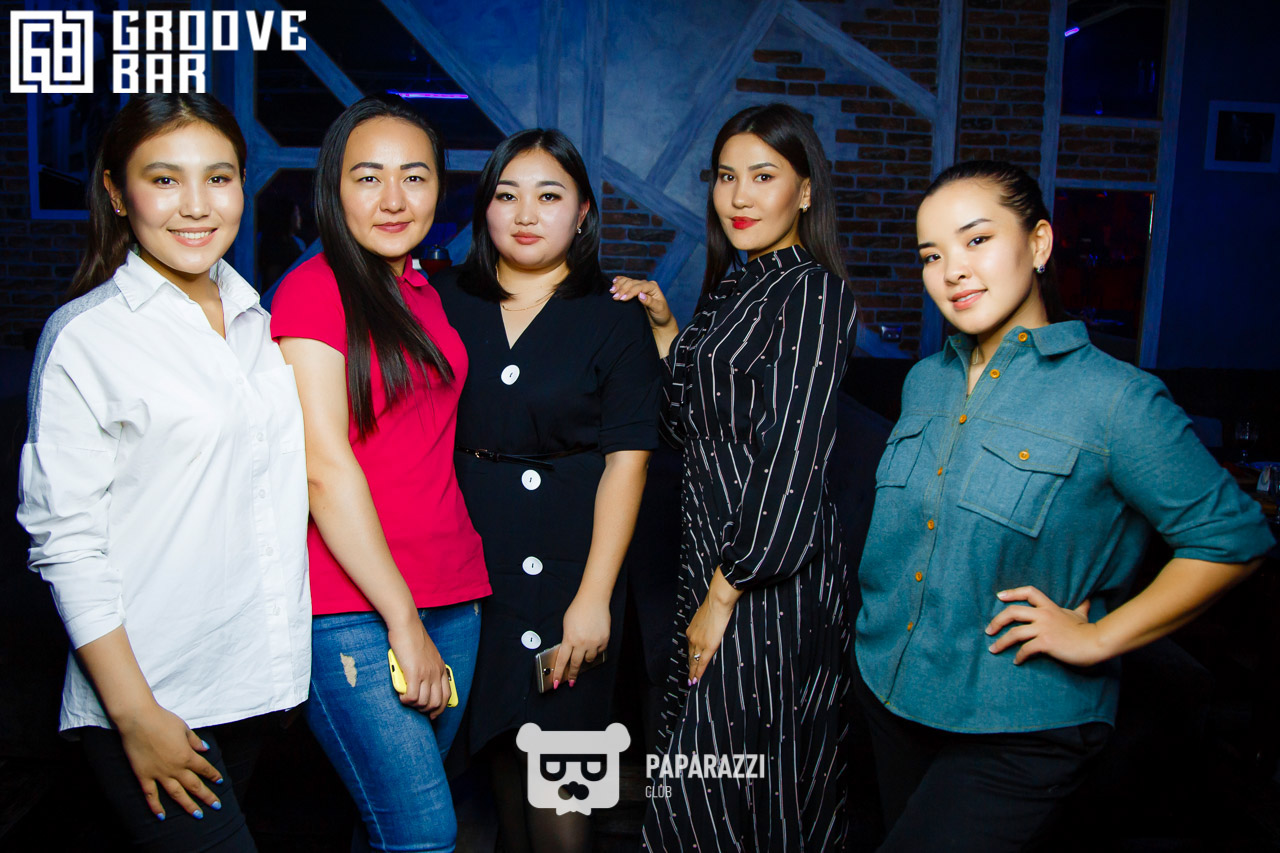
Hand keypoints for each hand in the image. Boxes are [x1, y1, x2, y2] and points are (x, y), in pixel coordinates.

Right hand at [115, 703, 221, 820]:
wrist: (138, 720)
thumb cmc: (163, 720)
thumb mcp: (184, 728)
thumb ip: (194, 741)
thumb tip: (205, 749)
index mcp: (187, 755)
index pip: (204, 768)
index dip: (213, 775)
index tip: (220, 781)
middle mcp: (175, 768)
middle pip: (194, 785)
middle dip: (207, 796)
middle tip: (216, 806)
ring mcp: (159, 774)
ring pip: (176, 794)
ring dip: (188, 805)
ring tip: (198, 815)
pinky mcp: (143, 776)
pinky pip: (150, 795)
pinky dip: (156, 807)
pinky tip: (161, 817)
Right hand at [387, 616, 450, 717]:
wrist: (406, 624)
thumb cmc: (412, 637)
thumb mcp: (427, 653)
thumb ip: (428, 666)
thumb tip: (422, 680)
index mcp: (440, 668)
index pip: (447, 695)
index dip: (440, 708)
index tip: (432, 713)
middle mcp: (436, 672)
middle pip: (437, 702)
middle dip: (426, 710)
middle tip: (415, 708)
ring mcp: (426, 673)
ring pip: (424, 702)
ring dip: (414, 705)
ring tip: (406, 699)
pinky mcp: (413, 672)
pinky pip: (412, 696)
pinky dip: (406, 700)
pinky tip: (401, 695)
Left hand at [553, 595, 610, 688]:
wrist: (593, 600)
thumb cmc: (578, 610)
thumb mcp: (566, 625)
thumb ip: (567, 639)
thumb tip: (568, 652)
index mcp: (569, 639)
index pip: (562, 661)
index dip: (558, 673)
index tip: (556, 682)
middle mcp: (581, 643)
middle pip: (575, 664)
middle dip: (572, 674)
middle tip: (571, 681)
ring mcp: (593, 642)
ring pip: (589, 659)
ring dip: (585, 658)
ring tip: (584, 651)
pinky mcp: (604, 640)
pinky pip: (599, 651)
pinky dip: (596, 650)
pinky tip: (594, 642)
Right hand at [610, 276, 672, 329]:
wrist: (660, 320)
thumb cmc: (661, 314)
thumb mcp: (658, 309)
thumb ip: (650, 302)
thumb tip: (640, 295)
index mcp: (653, 287)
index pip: (639, 287)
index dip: (630, 292)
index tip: (622, 299)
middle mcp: (646, 284)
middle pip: (632, 283)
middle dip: (622, 289)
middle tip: (614, 297)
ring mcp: (640, 286)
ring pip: (628, 281)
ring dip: (619, 285)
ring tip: (612, 291)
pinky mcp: (635, 290)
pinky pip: (626, 282)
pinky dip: (620, 282)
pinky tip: (614, 282)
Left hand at [686, 570, 738, 683]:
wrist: (717, 601)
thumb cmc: (716, 605)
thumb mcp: (707, 615)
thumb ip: (707, 624)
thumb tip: (711, 626)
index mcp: (692, 630)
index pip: (690, 648)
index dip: (690, 658)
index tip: (689, 665)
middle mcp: (692, 637)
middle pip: (690, 656)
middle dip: (690, 668)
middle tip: (690, 679)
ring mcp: (698, 643)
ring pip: (694, 661)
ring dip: (693, 673)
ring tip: (692, 682)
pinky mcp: (707, 646)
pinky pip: (701, 663)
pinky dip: (698, 673)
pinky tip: (696, 680)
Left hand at [985, 586, 1102, 665]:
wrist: (1096, 643)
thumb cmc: (1087, 630)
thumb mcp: (1081, 614)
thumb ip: (1080, 607)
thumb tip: (1087, 600)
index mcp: (1049, 607)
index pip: (1029, 592)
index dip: (1013, 592)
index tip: (999, 597)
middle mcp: (1044, 615)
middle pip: (1012, 612)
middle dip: (997, 621)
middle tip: (989, 631)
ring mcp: (1044, 629)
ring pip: (1014, 633)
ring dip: (1001, 642)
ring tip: (993, 649)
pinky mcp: (1046, 643)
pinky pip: (1025, 649)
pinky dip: (1018, 656)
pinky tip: (1016, 661)